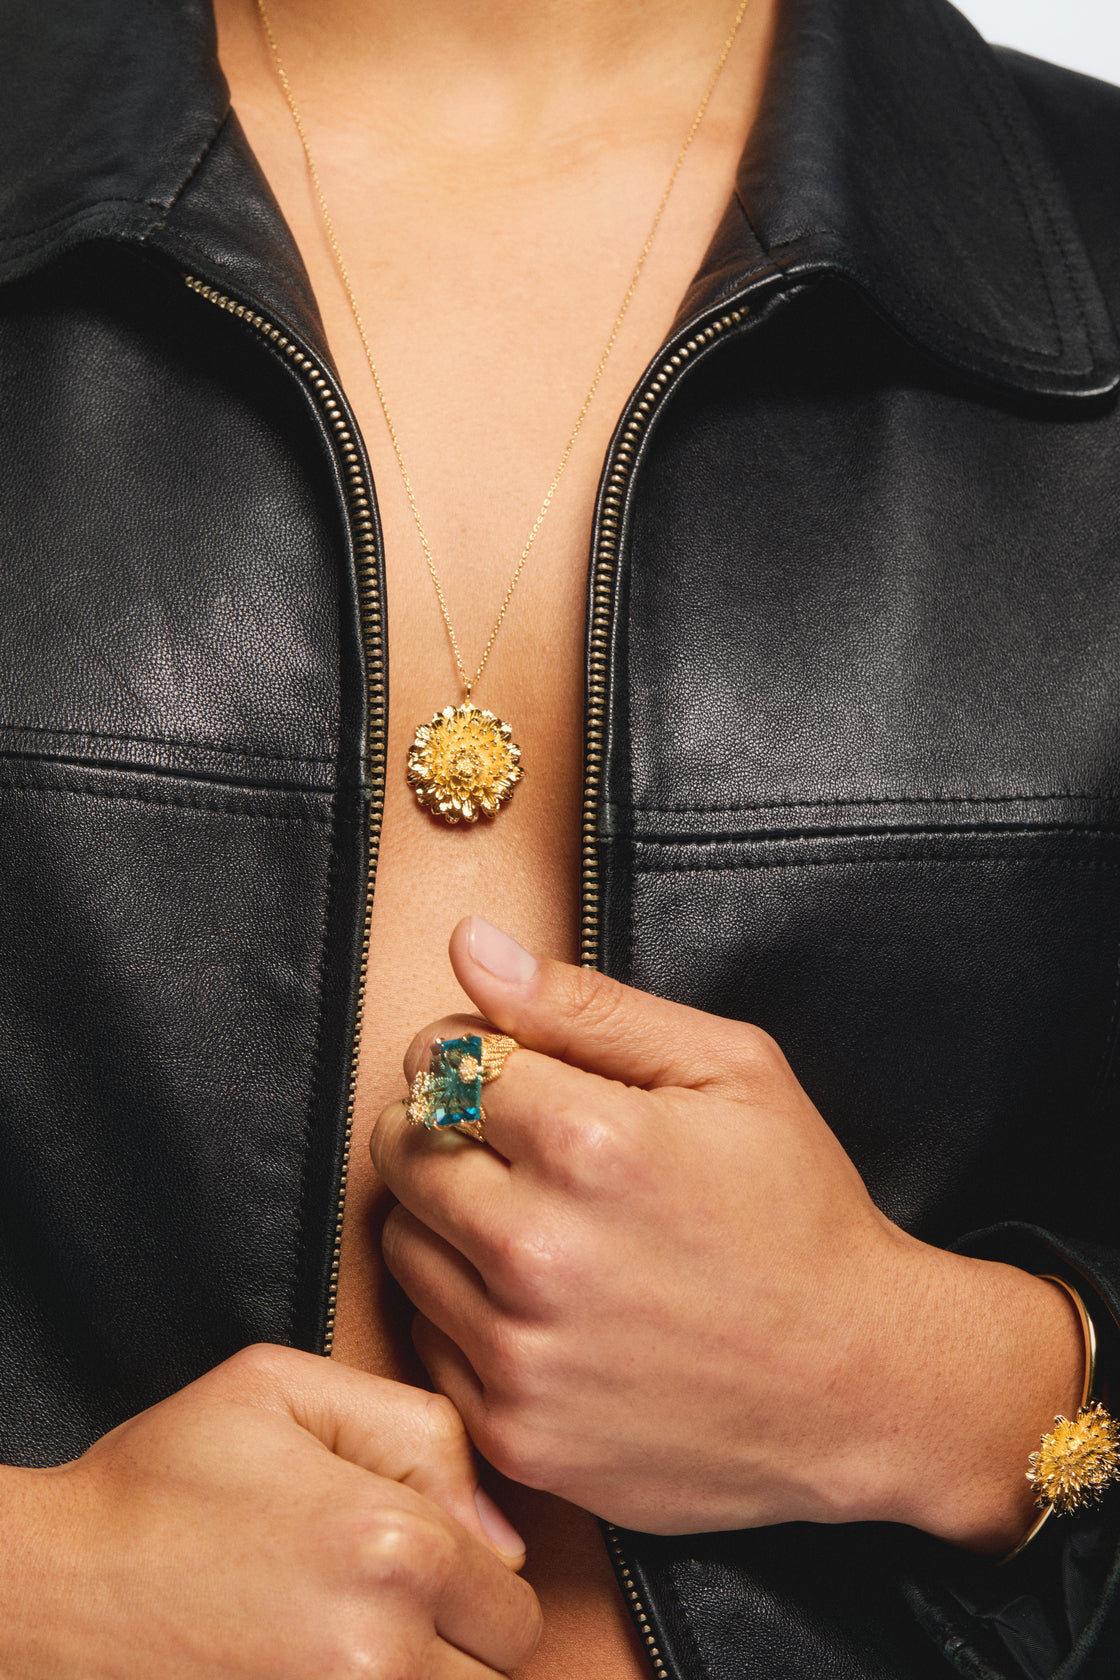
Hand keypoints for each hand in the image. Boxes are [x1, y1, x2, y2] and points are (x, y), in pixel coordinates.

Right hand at [0, 1345, 540, 1677]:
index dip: (476, 1574)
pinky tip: (322, 1663)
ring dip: (422, 1676)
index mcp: (392, 1547)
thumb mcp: (283, 1388)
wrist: (57, 1586)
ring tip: (352, 1633)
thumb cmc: (161, 1482)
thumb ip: (417, 1428)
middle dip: (463, 1638)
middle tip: (388, 1600)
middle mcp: (378, 1651)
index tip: (421, 1553)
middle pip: (497, 1675)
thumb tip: (496, 1529)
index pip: (514, 1599)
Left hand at [371, 918, 1082, 1549]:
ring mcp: (521, 1354)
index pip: (443, 1061)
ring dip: (446, 1218)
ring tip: (538, 1220)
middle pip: (403, 1149)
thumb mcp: (727, 1070)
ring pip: (401, 1243)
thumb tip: (471, 947)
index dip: (474, 1056)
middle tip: (517, 1145)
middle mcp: (539, 1252)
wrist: (860, 1383)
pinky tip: (543, 1299)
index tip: (511, 1077)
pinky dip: (464, 1308)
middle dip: (444, 1128)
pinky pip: (426, 1337)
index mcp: (589, 1143)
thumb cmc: (800, 1215)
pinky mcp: (515, 1432)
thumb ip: (584, 1004)